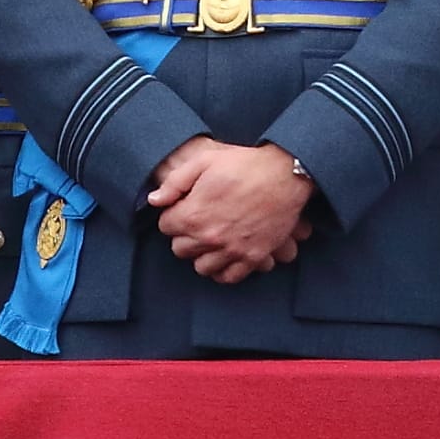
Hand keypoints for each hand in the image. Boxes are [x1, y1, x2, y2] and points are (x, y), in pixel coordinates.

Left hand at [146, 138, 314, 283]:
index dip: (173, 215)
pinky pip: (229, 277)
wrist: (285, 174)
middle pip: (180, 249)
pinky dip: (223, 270)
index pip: (165, 227)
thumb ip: (174, 183)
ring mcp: (232, 251)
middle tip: (197, 222)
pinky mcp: (253, 257)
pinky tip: (224, 255)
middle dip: (184, 235)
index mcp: (193, 215)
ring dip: (202, 254)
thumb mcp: (203, 161)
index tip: (183, 208)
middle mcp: (210, 238)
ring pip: (201, 267)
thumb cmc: (244, 164)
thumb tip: (154, 200)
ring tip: (210, 240)